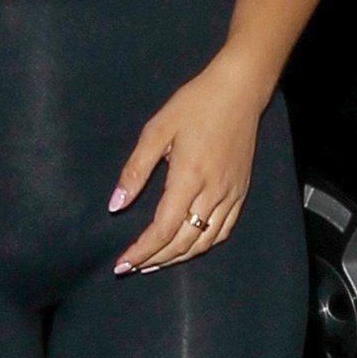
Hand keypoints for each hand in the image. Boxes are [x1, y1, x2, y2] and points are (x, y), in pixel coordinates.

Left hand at [109, 52, 267, 273]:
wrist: (239, 91)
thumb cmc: (194, 105)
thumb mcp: (157, 130)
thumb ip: (135, 170)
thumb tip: (116, 205)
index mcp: (188, 178)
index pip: (163, 229)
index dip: (141, 251)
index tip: (122, 263)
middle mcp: (212, 192)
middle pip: (183, 242)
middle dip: (155, 259)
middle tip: (133, 266)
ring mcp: (230, 195)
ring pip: (204, 241)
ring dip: (178, 257)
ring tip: (155, 262)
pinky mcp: (241, 192)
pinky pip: (223, 230)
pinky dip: (203, 245)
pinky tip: (188, 247)